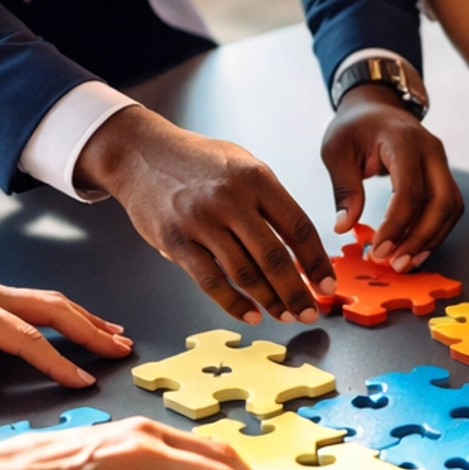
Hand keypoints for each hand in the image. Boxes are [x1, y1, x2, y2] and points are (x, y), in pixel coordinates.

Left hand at [0, 235, 129, 417]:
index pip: (24, 336)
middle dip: (90, 329)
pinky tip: (78, 322)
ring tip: (115, 335)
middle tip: (121, 350)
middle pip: (52, 308)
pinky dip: (65, 312)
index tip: (81, 381)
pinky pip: (36, 301)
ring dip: (84, 318)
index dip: (55, 361)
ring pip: (49, 301)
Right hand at [78, 107, 334, 324]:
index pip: (297, 227)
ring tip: (284, 316)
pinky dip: (234, 303)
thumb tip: (299, 245)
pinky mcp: (176, 241)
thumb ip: (269, 199)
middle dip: (297, 291)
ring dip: (269, 301)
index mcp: (256, 178)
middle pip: (274, 257)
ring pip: (244, 273)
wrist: (141, 153)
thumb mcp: (242, 164)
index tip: (327, 284)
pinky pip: (211, 281)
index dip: (316, 261)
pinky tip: (251, 314)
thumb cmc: (197, 161)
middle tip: (309, 311)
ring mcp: (201, 222)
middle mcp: (231, 200)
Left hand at [322, 88, 462, 267]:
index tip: (379, 250)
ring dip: (431, 239)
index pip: (410, 189)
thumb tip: (345, 226)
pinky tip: (415, 249)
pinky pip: (448, 207)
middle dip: (421, 238)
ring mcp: (440, 161)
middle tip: (395, 264)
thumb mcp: (337, 151)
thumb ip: (344, 188)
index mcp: (403, 140)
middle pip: (442, 201)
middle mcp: (431, 150)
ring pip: (451, 208)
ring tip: (405, 263)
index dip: (397, 225)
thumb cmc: (354, 127)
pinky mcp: (442, 173)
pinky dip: (435, 231)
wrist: (375, 105)